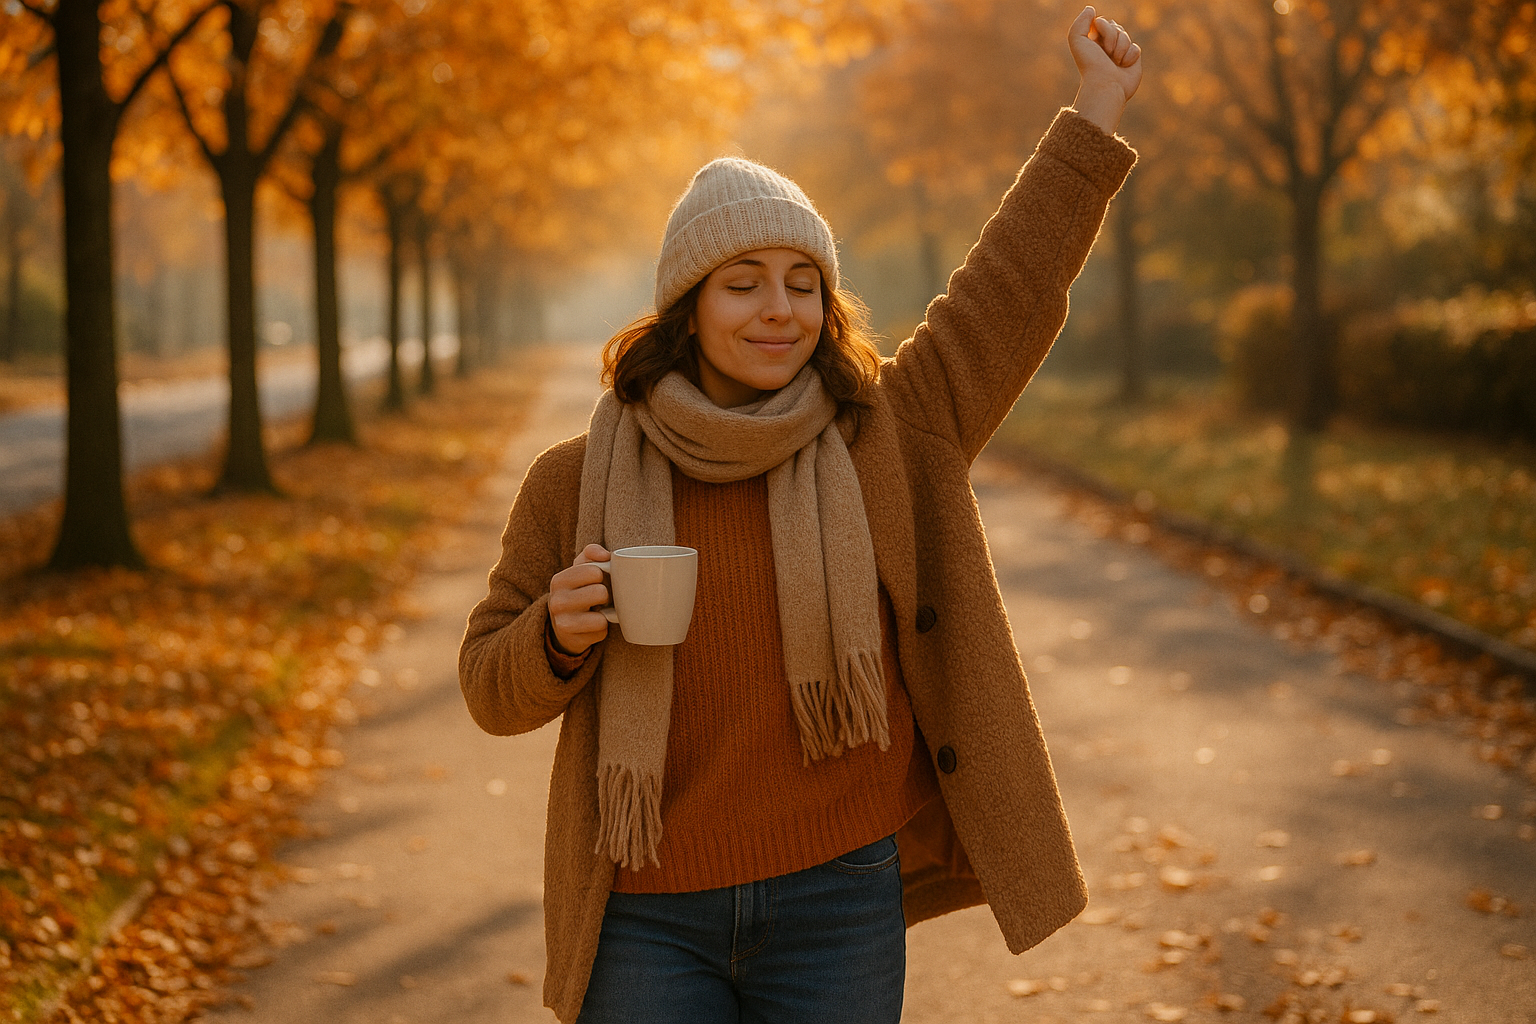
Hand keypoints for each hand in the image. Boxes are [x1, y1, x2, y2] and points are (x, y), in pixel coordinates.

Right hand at [549, 543, 610, 655]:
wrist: (564, 627)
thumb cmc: (578, 592)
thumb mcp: (580, 570)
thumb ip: (591, 554)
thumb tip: (605, 555)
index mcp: (559, 580)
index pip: (594, 570)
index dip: (604, 575)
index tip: (598, 581)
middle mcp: (556, 601)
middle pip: (600, 592)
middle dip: (606, 595)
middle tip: (599, 598)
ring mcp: (563, 622)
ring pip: (601, 616)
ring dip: (606, 613)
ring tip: (598, 611)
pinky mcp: (573, 639)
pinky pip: (601, 631)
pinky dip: (603, 628)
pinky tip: (593, 626)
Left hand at [1068, 6, 1142, 133]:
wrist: (1106, 86)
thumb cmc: (1090, 64)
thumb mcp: (1077, 40)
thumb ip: (1081, 22)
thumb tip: (1091, 9)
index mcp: (1092, 41)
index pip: (1104, 22)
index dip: (1105, 29)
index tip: (1098, 42)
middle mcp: (1105, 46)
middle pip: (1117, 27)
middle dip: (1113, 38)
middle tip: (1107, 54)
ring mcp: (1119, 53)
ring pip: (1127, 36)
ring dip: (1121, 49)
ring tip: (1114, 63)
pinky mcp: (1131, 61)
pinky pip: (1136, 48)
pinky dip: (1130, 56)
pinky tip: (1123, 67)